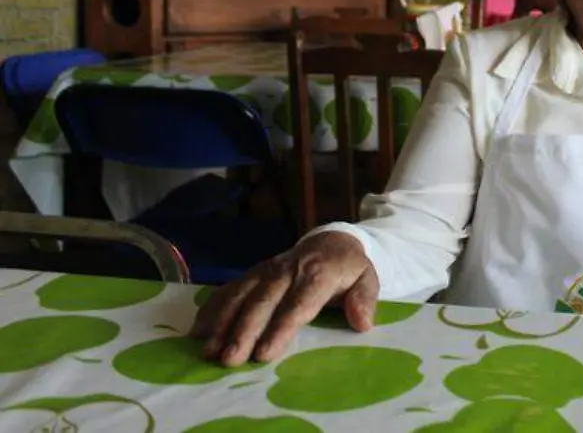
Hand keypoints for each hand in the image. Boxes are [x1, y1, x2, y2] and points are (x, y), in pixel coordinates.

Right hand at [190, 231, 378, 366]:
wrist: (332, 241)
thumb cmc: (349, 269)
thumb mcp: (367, 280)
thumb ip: (365, 300)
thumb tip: (362, 322)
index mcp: (318, 274)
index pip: (298, 304)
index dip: (279, 329)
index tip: (263, 354)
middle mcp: (287, 270)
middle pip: (262, 302)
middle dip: (243, 331)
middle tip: (229, 359)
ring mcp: (266, 270)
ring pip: (240, 295)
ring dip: (221, 322)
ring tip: (207, 350)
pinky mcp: (253, 273)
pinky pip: (229, 289)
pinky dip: (211, 308)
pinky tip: (197, 331)